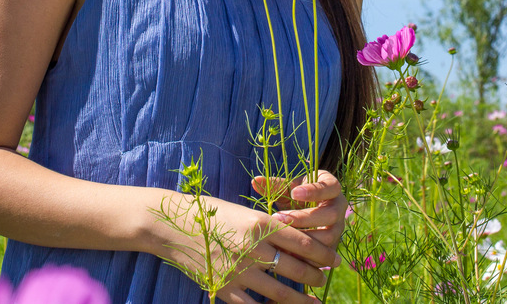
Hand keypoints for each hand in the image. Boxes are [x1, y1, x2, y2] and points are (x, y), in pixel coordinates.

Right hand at [151, 192, 334, 303]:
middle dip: (316, 276)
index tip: (335, 260)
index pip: (302, 242)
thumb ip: (267, 226)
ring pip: (279, 292)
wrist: (171, 225)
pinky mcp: (224, 287)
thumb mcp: (242, 212)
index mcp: (260, 224)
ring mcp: (238, 271)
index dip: (322, 253)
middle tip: (326, 279)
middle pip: (295, 267)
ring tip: (315, 302)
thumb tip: (295, 239)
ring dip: (300, 299)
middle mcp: (253, 249)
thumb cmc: (208, 212)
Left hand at [252, 170, 347, 252]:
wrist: (305, 212)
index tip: (294, 193)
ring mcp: (338, 228)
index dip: (314, 191)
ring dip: (305, 238)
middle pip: (331, 215)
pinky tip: (287, 253)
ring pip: (329, 237)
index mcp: (332, 187)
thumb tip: (255, 181)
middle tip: (281, 217)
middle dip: (305, 218)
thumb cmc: (296, 196)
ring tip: (281, 236)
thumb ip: (275, 185)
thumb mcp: (288, 188)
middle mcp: (339, 208)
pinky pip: (324, 254)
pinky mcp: (332, 246)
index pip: (330, 187)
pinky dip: (306, 255)